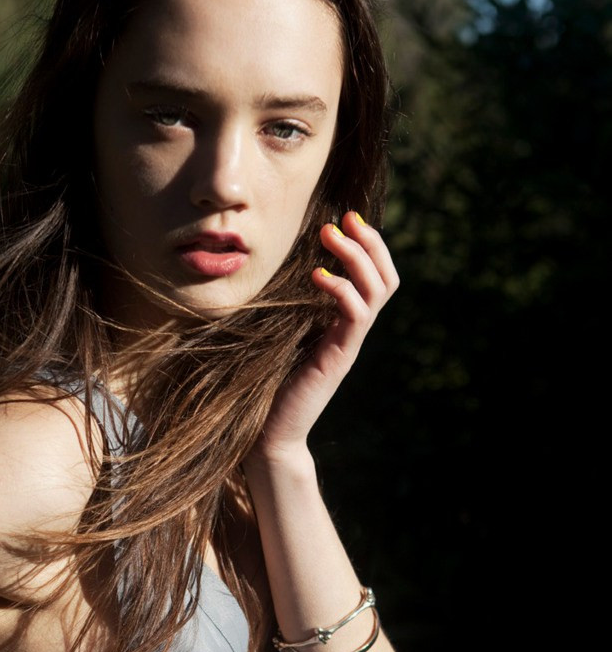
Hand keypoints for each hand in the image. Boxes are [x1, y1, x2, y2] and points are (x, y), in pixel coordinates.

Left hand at [251, 211, 399, 462]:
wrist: (266, 433)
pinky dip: (342, 290)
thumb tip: (271, 263)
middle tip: (345, 218)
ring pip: (376, 293)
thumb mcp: (278, 331)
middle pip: (386, 279)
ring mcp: (348, 345)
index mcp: (342, 322)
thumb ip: (286, 303)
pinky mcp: (338, 359)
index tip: (344, 218)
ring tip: (331, 236)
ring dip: (357, 258)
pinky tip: (318, 276)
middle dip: (370, 243)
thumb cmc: (264, 382)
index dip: (367, 245)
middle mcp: (352, 331)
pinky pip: (355, 317)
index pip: (374, 276)